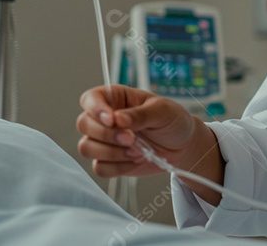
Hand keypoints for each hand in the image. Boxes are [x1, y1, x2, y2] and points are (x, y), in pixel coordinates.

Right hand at [75, 85, 213, 178]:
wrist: (183, 146)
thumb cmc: (173, 121)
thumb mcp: (163, 111)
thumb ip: (140, 114)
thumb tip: (118, 118)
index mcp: (116, 98)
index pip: (91, 98)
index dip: (96, 109)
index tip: (112, 119)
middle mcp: (105, 118)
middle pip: (84, 124)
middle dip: (107, 135)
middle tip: (132, 138)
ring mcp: (104, 141)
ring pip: (86, 148)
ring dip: (112, 152)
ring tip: (138, 150)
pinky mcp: (108, 161)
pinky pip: (99, 168)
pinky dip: (117, 167)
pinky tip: (135, 160)